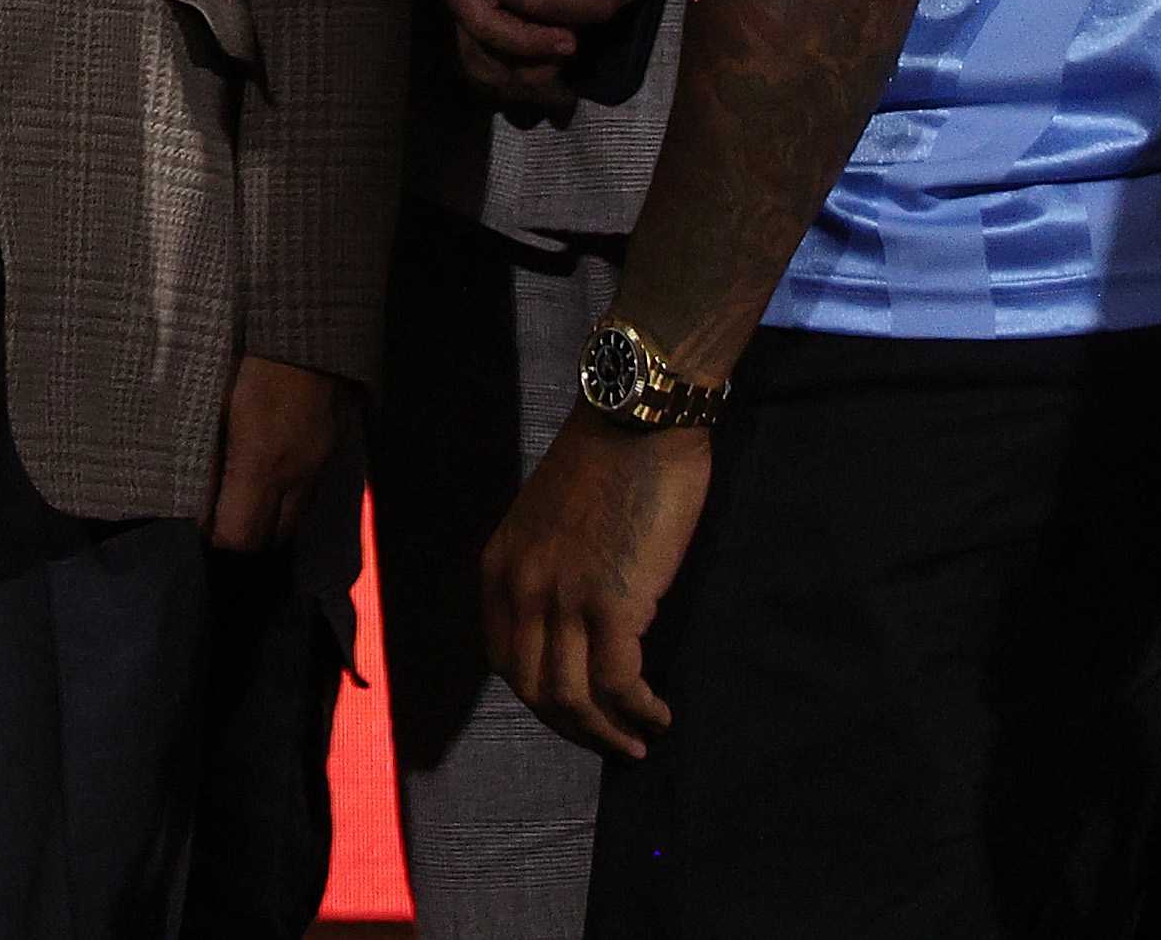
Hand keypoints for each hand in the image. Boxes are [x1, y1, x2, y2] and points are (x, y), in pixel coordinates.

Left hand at [208, 355, 348, 553]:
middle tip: (222, 517)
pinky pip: (312, 490)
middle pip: (275, 537)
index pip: (242, 536)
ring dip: (272, 517)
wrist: (308, 317)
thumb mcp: (212, 400)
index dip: (218, 539)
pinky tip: (273, 473)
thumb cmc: (247, 352)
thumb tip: (195, 501)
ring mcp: (321, 462)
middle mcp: (298, 473)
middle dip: (248, 535)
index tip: (202, 526)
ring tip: (245, 498)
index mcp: (261, 463)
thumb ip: (204, 456)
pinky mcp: (335, 446)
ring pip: (298, 517)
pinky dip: (290, 495)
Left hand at [486, 408, 712, 755]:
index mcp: (500, 567)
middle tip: (610, 742)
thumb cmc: (607, 460)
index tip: (575, 713)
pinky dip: (640, 709)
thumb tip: (577, 624)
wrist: (638, 417)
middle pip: (533, 690)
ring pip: (571, 699)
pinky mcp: (612, 602)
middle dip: (572, 728)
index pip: (506, 661)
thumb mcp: (550, 520)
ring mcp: (563, 597)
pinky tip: (660, 713)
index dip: (540, 699)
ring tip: (638, 741)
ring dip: (605, 733)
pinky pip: (619, 682)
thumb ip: (550, 571)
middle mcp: (521, 588)